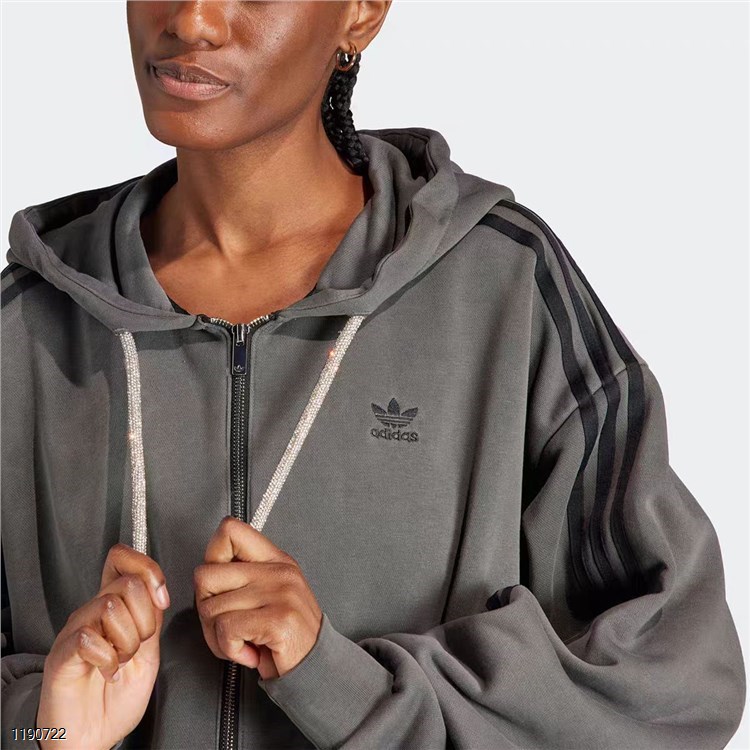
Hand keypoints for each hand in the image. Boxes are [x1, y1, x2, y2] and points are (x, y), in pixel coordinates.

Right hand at [36, 543, 169, 749]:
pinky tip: (107, 672)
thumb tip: (157, 591)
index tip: (161, 598)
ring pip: (110, 606)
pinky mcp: (62, 654)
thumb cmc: (116, 699)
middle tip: (136, 646)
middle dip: (145, 618)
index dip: (148, 569)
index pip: (123, 560)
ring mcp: (75, 631)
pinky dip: (108, 659)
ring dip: (127, 640)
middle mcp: (92, 613)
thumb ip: (152, 620)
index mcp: (114, 608)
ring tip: (120, 661)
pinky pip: (90, 638)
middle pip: (128, 583)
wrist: (92, 737)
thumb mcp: (148, 653)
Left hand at [193, 516, 322, 679]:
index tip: (220, 584)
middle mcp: (278, 571)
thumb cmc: (285, 635)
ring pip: (211, 608)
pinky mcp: (278, 620)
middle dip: (206, 608)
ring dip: (217, 636)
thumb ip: (243, 576)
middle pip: (205, 575)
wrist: (317, 668)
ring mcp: (280, 594)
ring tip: (241, 641)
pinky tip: (249, 651)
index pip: (230, 531)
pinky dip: (229, 649)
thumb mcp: (270, 594)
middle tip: (227, 625)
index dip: (211, 556)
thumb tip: (205, 571)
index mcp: (275, 560)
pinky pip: (226, 629)